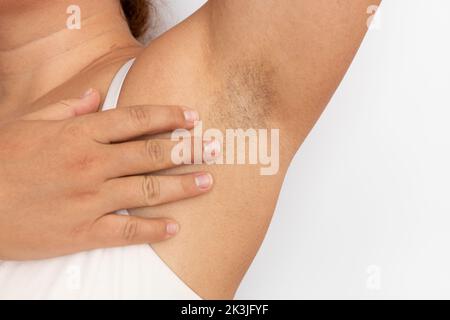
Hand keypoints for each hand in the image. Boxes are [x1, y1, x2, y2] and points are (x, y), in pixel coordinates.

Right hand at [0, 89, 212, 260]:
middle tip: (216, 148)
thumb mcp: (30, 123)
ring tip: (208, 182)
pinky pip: (128, 232)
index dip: (169, 116)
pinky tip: (175, 228)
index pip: (136, 120)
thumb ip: (69, 109)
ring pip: (148, 190)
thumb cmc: (2, 160)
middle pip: (152, 153)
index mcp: (80, 134)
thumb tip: (98, 95)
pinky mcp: (83, 232)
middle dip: (189, 149)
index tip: (193, 117)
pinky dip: (154, 230)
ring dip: (183, 187)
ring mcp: (90, 199)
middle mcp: (91, 164)